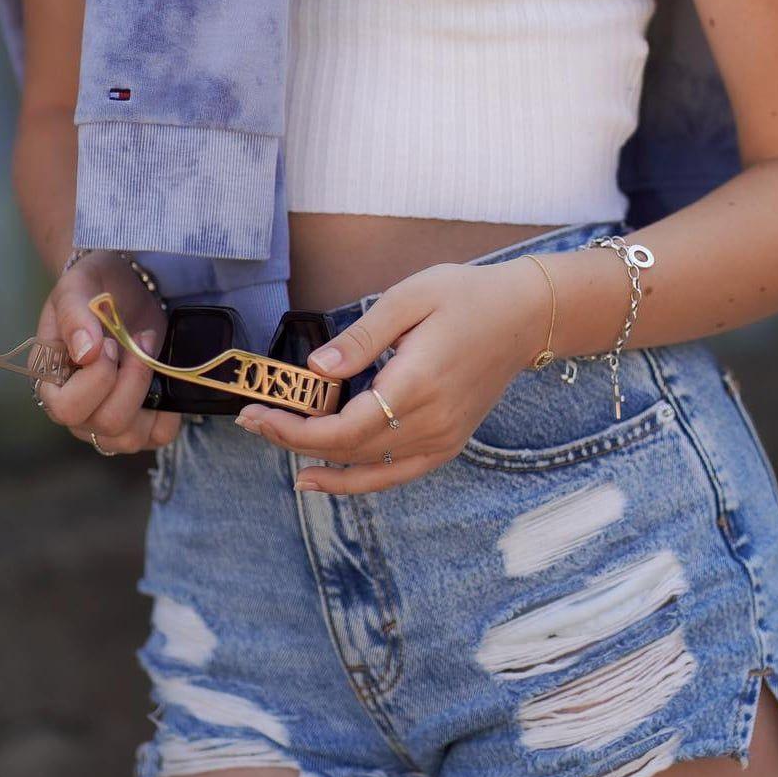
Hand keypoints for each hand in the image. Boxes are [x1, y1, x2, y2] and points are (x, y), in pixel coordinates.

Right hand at [34, 251, 181, 453]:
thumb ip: (75, 316)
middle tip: (136, 340)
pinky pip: (158, 436)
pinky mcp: (139, 420)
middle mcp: (76, 410)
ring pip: (130, 437)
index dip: (97, 379)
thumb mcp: (77, 286)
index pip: (67, 408)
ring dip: (148, 391)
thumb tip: (87, 353)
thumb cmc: (94, 288)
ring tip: (147, 353)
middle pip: (106, 424)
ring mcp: (106, 419)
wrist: (123, 285)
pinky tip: (162, 380)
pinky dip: (168, 412)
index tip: (110, 343)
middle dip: (132, 380)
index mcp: (50, 382)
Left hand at [232, 258, 549, 492]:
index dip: (295, 430)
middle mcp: (431, 421)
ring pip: (370, 469)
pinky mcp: (450, 442)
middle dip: (294, 440)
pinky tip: (328, 474)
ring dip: (321, 464)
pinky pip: (397, 474)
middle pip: (349, 450)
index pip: (343, 428)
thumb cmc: (465, 296)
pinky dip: (359, 480)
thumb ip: (361, 337)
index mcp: (416, 384)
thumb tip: (315, 369)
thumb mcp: (409, 298)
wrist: (524, 315)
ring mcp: (444, 438)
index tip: (256, 415)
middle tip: (252, 421)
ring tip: (280, 451)